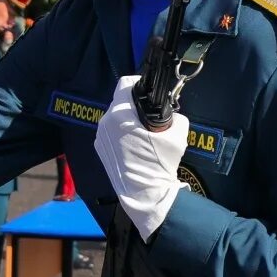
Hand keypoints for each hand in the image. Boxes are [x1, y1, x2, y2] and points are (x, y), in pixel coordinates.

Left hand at [93, 75, 189, 240]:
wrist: (145, 192)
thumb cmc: (160, 162)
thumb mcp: (177, 132)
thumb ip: (173, 115)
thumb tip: (169, 112)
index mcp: (120, 114)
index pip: (125, 84)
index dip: (138, 84)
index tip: (148, 93)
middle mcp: (105, 122)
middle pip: (120, 101)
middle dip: (134, 105)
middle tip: (149, 116)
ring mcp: (100, 136)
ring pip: (114, 117)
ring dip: (127, 120)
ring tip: (142, 134)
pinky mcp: (99, 148)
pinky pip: (110, 132)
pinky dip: (120, 133)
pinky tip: (133, 145)